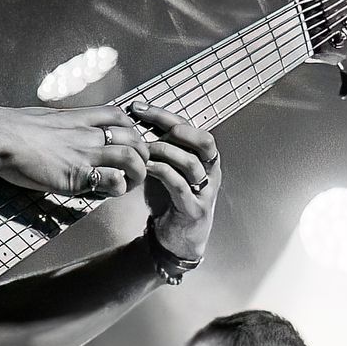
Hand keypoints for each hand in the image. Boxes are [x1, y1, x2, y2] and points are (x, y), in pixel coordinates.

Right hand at [0, 104, 149, 197]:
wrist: (1, 137)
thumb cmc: (12, 128)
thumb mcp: (41, 118)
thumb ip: (57, 124)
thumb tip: (53, 128)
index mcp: (78, 117)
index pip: (118, 115)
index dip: (130, 126)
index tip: (129, 138)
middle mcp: (87, 134)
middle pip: (132, 136)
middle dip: (142, 151)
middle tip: (139, 163)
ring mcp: (84, 154)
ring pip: (130, 157)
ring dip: (138, 170)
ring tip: (133, 180)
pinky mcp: (77, 176)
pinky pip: (111, 180)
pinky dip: (119, 187)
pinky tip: (112, 191)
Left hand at [130, 102, 218, 263]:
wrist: (180, 238)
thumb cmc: (173, 199)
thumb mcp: (170, 168)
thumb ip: (162, 148)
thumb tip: (136, 122)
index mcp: (205, 158)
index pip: (191, 127)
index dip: (165, 115)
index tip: (138, 107)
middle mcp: (210, 171)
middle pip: (204, 141)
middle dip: (177, 129)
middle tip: (149, 126)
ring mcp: (204, 191)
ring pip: (191, 163)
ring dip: (164, 152)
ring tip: (143, 149)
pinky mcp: (193, 208)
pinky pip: (178, 185)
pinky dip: (161, 172)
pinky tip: (144, 168)